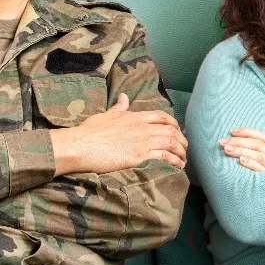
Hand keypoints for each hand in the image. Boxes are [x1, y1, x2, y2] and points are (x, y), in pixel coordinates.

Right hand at [51, 93, 187, 174]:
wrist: (80, 145)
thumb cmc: (89, 132)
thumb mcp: (106, 115)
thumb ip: (118, 108)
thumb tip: (124, 97)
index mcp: (134, 117)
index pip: (161, 116)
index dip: (173, 123)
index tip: (177, 131)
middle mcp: (142, 127)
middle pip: (171, 130)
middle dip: (181, 139)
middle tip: (184, 148)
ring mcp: (142, 141)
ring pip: (171, 143)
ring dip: (181, 152)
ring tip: (183, 160)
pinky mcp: (139, 156)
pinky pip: (165, 157)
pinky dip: (175, 161)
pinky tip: (178, 166)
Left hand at [220, 128, 264, 171]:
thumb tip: (246, 155)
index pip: (264, 137)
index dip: (248, 132)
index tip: (232, 131)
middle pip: (258, 144)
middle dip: (239, 141)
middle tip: (222, 142)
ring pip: (259, 155)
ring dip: (241, 150)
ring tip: (227, 149)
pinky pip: (264, 170)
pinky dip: (252, 164)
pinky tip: (241, 160)